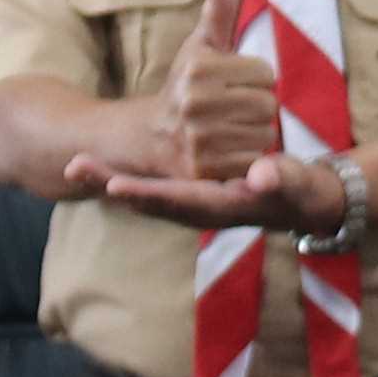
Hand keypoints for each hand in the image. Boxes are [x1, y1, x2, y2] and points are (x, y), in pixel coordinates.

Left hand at [91, 141, 333, 234]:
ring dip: (110, 181)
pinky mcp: (191, 195)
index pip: (173, 199)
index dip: (143, 192)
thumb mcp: (296, 183)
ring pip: (145, 195)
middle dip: (110, 184)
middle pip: (147, 199)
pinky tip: (104, 168)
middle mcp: (199, 210)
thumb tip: (261, 177)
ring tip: (75, 166)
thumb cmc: (301, 191)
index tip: (112, 184)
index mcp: (219, 205)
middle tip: (73, 167)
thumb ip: (280, 178)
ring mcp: (192, 205)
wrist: (304, 202)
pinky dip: (127, 180)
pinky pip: (152, 189)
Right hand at [124, 31, 282, 188]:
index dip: (255, 78)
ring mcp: (197, 139)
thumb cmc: (184, 85)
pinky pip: (251, 161)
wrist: (149, 137)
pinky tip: (226, 151)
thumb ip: (218, 12)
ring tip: (230, 129)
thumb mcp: (199, 47)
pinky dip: (246, 158)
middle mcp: (195, 103)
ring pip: (264, 134)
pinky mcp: (202, 170)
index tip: (235, 83)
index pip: (265, 72)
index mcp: (199, 68)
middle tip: (234, 109)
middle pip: (268, 104)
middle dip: (257, 106)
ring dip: (254, 133)